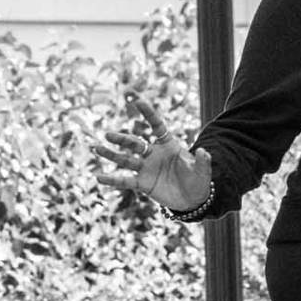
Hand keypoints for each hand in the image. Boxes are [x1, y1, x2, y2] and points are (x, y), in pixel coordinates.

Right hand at [90, 94, 210, 211]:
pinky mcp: (143, 184)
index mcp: (168, 145)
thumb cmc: (198, 181)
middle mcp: (154, 154)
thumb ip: (202, 162)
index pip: (156, 125)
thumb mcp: (203, 171)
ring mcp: (146, 168)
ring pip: (125, 159)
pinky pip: (125, 181)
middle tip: (108, 135)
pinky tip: (99, 177)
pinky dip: (112, 180)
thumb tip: (203, 152)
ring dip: (111, 154)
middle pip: (135, 143)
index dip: (148, 113)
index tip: (138, 101)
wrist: (192, 200)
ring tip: (97, 148)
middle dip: (122, 139)